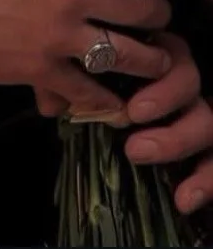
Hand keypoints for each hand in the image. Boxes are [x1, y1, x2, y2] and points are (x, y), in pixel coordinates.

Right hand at [0, 0, 170, 119]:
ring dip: (149, 59)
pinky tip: (113, 101)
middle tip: (151, 17)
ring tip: (152, 61)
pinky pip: (92, 92)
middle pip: (145, 8)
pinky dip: (107, 100)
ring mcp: (62, 36)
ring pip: (133, 54)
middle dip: (155, 13)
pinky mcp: (43, 71)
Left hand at [34, 32, 212, 212]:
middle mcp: (177, 78)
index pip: (164, 49)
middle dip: (165, 98)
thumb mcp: (71, 75)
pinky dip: (204, 181)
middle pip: (189, 78)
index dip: (155, 74)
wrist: (110, 116)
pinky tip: (184, 199)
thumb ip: (64, 83)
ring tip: (137, 152)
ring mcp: (193, 111)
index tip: (131, 107)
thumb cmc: (85, 81)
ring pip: (206, 118)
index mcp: (149, 50)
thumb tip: (51, 105)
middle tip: (133, 116)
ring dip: (176, 138)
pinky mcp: (204, 146)